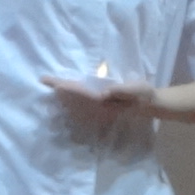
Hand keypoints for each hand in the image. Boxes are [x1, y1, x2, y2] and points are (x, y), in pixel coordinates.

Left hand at [40, 69, 159, 118]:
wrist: (148, 105)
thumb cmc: (143, 94)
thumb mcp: (137, 89)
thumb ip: (123, 90)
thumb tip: (106, 92)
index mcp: (105, 104)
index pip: (83, 95)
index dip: (69, 89)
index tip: (56, 84)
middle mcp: (99, 111)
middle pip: (75, 101)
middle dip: (61, 92)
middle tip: (46, 81)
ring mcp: (99, 113)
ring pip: (76, 106)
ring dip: (63, 98)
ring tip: (51, 86)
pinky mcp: (101, 112)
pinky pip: (81, 108)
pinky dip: (71, 103)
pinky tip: (64, 99)